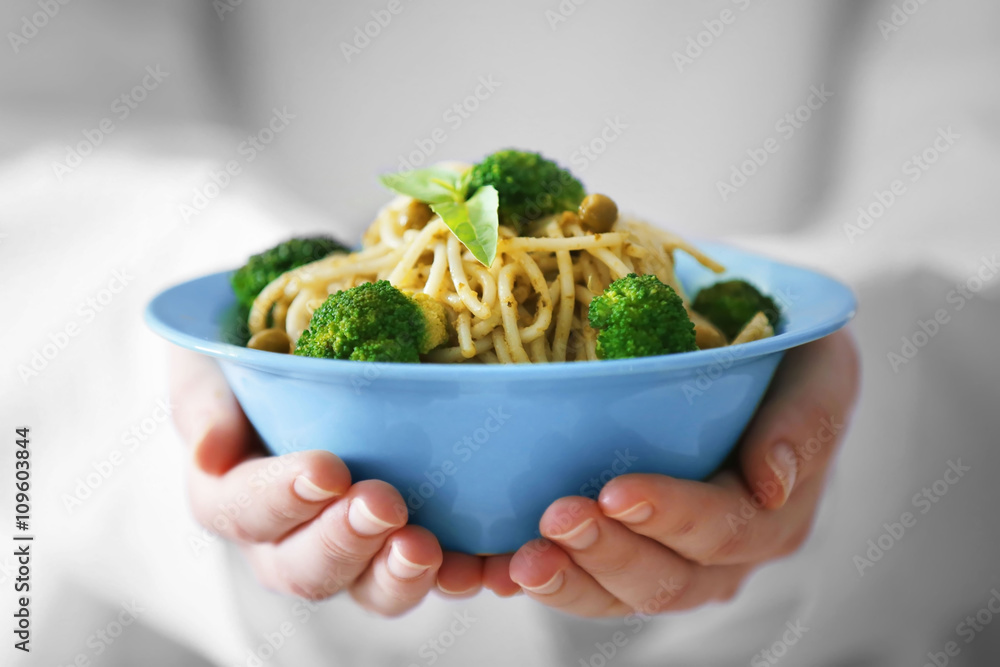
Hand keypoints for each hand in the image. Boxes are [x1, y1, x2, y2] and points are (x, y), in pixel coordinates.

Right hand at [169, 349, 484, 615]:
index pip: (241, 511)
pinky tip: (478, 566)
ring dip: (396, 573)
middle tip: (383, 503)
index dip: (280, 499)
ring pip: (367, 588)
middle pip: (304, 568)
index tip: (326, 469)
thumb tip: (206, 451)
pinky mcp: (403, 542)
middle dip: (344, 541)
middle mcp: (286, 537)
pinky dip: (455, 575)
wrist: (315, 348)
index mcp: (230, 494)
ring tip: (426, 548)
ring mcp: (351, 547)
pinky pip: (429, 575)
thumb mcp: (214, 359)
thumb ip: (204, 401)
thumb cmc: (254, 352)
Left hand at [491, 329, 859, 615]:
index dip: (671, 517)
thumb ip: (807, 419)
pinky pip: (584, 580)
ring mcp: (671, 559)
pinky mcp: (624, 550)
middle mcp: (723, 553)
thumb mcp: (820, 366)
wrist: (757, 364)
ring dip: (568, 581)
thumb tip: (772, 483)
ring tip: (519, 563)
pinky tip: (493, 570)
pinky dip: (541, 578)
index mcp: (773, 515)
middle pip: (666, 578)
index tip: (616, 490)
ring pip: (619, 595)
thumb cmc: (789, 358)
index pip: (724, 530)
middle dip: (607, 554)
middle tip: (554, 518)